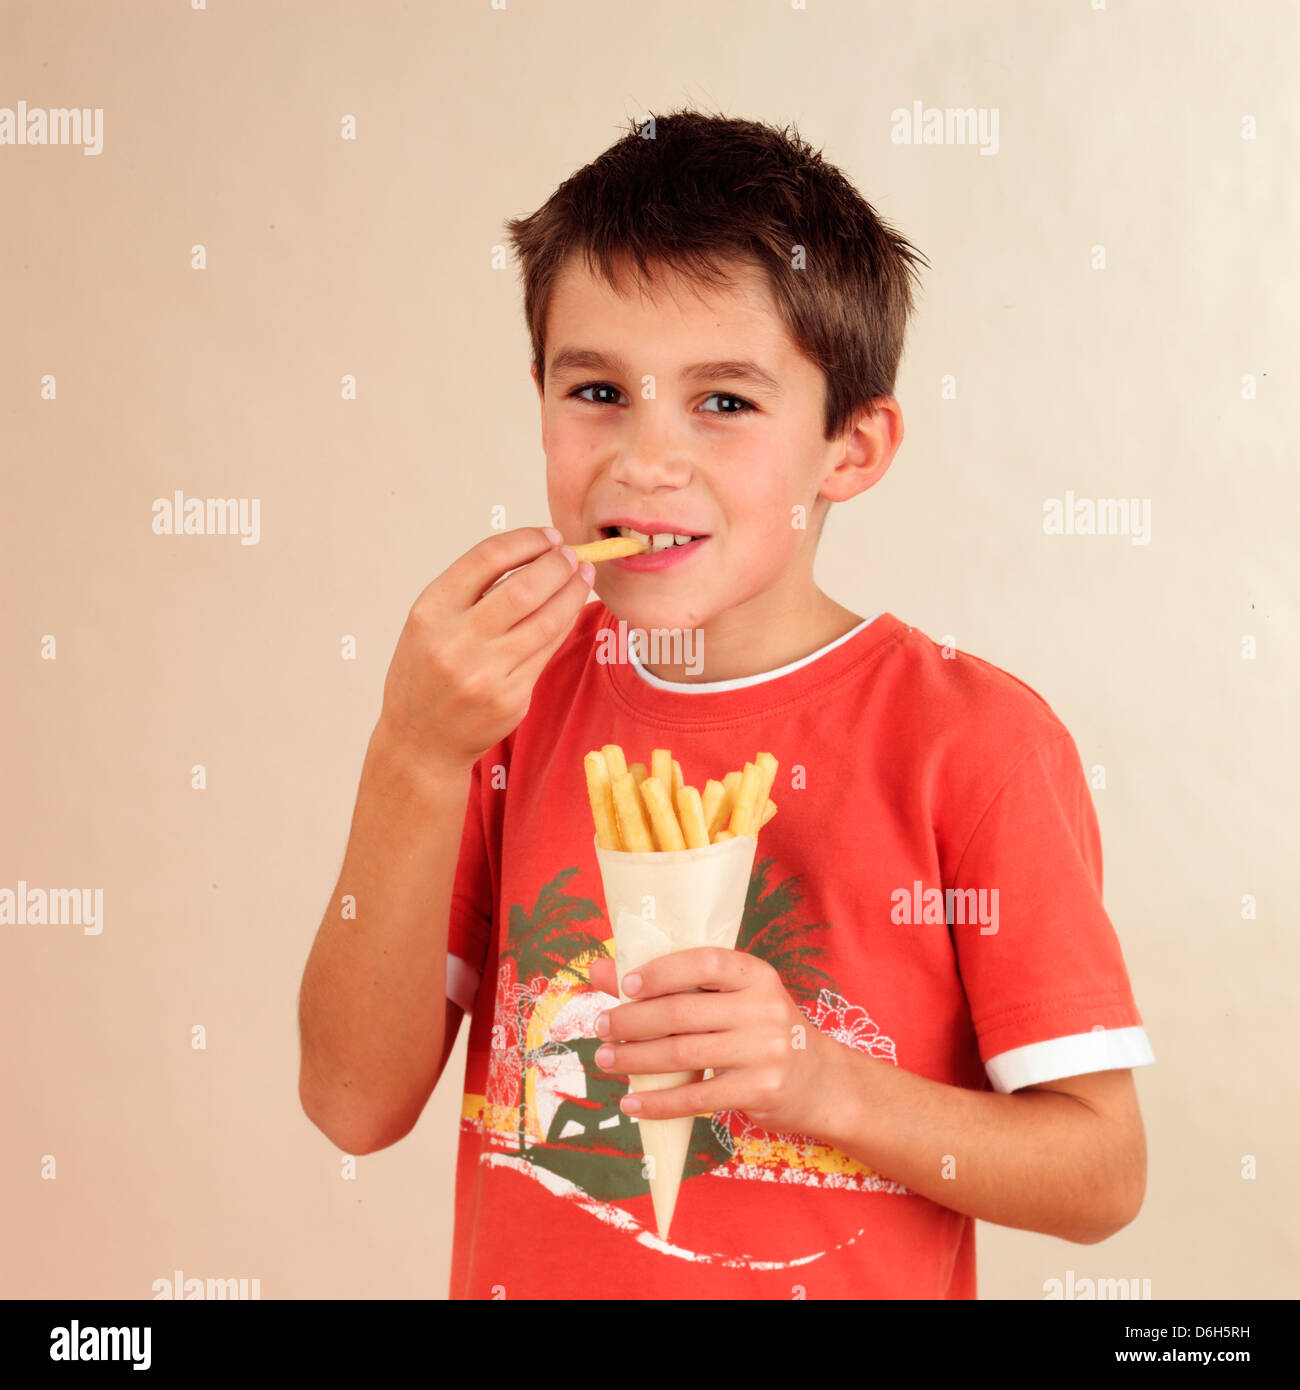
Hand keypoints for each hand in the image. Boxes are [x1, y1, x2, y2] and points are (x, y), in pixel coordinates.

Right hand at [377, 526, 594, 773]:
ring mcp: (486, 673)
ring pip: (547, 620)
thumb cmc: (426, 673)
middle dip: (558, 564)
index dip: (527, 540)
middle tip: (572, 554)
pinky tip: (571, 608)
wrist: (420, 740)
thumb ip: (469, 591)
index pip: (488, 557)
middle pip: (525, 587)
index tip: (548, 536)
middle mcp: (456, 641)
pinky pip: (548, 650)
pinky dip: (565, 622)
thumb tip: (532, 554)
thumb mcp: (428, 623)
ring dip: (573, 591)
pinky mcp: (511, 698)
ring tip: (583, 575)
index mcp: (430, 611)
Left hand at [586, 950, 838, 1137]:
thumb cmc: (764, 1033)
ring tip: (606, 1060)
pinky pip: (696, 1098)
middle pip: (682, 1012)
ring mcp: (764, 1051)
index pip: (704, 962)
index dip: (661, 971)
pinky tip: (632, 1103)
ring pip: (683, 1055)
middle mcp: (764, 1008)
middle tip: (601, 1028)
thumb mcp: (733, 999)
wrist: (824, 1083)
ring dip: (634, 1060)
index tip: (626, 984)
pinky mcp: (759, 1091)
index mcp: (756, 975)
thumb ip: (673, 983)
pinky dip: (657, 1103)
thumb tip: (602, 968)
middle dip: (632, 1021)